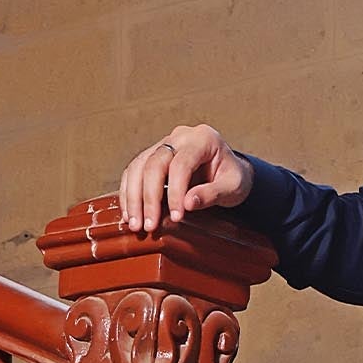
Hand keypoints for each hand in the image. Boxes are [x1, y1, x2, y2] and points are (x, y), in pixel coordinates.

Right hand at [117, 125, 254, 235]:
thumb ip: (213, 194)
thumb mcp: (233, 187)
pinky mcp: (152, 156)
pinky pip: (134, 171)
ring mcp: (164, 144)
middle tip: (148, 226)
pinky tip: (129, 214)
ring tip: (135, 224)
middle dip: (149, 198)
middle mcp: (180, 137)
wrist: (229, 171)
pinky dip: (129, 192)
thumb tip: (187, 203)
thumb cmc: (233, 178)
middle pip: (154, 164)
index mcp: (203, 138)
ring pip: (139, 167)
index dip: (176, 192)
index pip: (182, 164)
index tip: (176, 217)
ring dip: (133, 197)